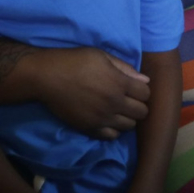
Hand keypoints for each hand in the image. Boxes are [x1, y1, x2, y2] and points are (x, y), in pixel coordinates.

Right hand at [36, 47, 150, 139]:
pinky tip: (107, 119)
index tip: (134, 87)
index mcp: (119, 83)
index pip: (146, 93)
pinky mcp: (89, 128)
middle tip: (128, 99)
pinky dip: (113, 129)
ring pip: (129, 126)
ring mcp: (102, 118)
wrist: (47, 77)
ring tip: (117, 110)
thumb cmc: (74, 61)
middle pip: (142, 112)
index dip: (142, 89)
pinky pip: (112, 136)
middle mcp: (114, 103)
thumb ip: (124, 68)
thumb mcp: (101, 56)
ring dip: (127, 118)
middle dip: (138, 105)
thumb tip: (145, 80)